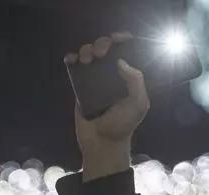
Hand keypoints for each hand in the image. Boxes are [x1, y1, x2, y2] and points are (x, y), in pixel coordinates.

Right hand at [64, 31, 149, 181]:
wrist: (101, 142)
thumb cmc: (122, 124)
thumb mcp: (138, 104)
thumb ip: (136, 82)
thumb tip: (121, 61)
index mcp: (128, 77)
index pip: (127, 52)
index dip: (122, 40)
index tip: (116, 38)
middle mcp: (112, 75)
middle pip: (106, 49)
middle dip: (102, 44)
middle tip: (100, 54)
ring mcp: (95, 80)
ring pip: (89, 54)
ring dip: (87, 50)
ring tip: (86, 60)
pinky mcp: (80, 87)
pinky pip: (75, 68)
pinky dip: (71, 59)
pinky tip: (71, 60)